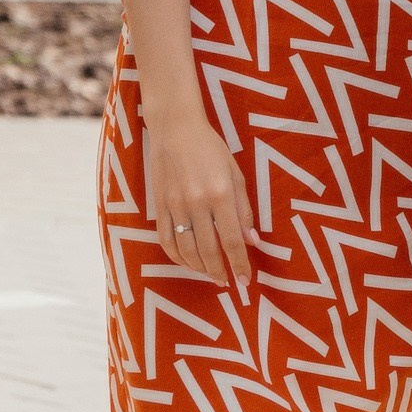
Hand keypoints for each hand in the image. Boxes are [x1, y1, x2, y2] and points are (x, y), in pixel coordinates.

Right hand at [144, 102, 252, 295]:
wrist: (175, 128)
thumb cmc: (211, 149)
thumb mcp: (235, 174)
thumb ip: (243, 209)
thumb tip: (252, 241)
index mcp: (220, 194)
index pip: (232, 241)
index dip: (240, 264)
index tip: (246, 281)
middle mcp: (196, 203)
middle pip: (208, 251)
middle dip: (220, 272)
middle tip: (228, 282)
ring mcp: (175, 206)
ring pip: (186, 251)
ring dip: (200, 269)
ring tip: (211, 275)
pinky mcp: (159, 205)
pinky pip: (166, 240)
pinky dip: (177, 257)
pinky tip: (188, 262)